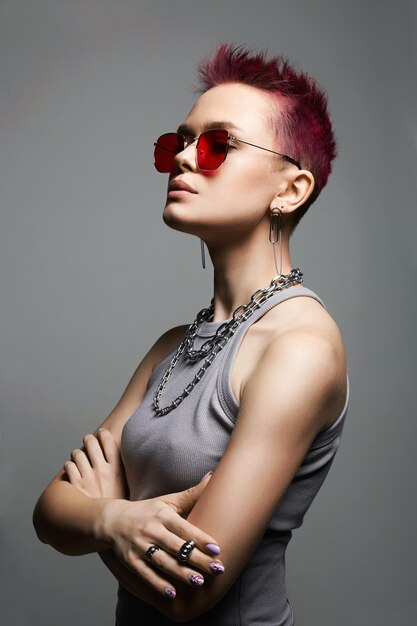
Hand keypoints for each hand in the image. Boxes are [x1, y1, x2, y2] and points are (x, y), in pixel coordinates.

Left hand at [64, 428, 127, 499]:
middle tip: (88, 440)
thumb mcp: (127, 485)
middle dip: (88, 439)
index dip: (103, 434)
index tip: (101, 433)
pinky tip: (73, 468)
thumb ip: (122, 469)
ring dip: (77, 453)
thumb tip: (118, 454)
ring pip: (77, 453)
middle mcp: (102, 470)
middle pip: (91, 443)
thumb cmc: (119, 505)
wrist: (110, 526)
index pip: (108, 441)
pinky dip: (69, 465)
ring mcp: (88, 478)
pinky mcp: (76, 486)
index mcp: (117, 468)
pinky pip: (68, 466)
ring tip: (79, 456)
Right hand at [99, 475, 224, 598]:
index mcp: (162, 515)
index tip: (217, 549)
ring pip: (163, 562)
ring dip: (181, 573)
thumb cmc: (147, 511)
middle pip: (177, 547)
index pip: (184, 528)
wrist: (112, 520)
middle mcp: (151, 530)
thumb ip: (191, 494)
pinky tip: (172, 594)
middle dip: (198, 560)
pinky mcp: (131, 560)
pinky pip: (146, 574)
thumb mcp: (167, 501)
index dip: (200, 539)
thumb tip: (213, 475)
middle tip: (217, 569)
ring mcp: (140, 546)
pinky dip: (158, 584)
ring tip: (199, 582)